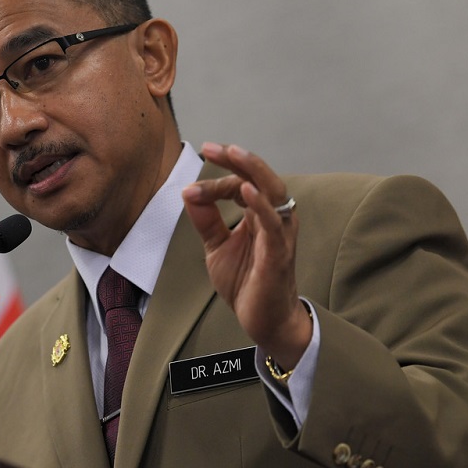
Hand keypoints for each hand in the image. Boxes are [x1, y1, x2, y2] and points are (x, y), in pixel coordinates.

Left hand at [182, 142, 310, 367]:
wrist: (263, 320)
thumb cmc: (247, 282)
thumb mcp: (217, 247)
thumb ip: (206, 220)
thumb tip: (188, 192)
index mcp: (260, 215)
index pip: (241, 184)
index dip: (218, 178)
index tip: (193, 179)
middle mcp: (274, 219)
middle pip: (262, 179)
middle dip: (238, 160)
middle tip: (212, 147)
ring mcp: (279, 235)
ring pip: (273, 194)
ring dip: (252, 172)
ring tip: (234, 154)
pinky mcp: (279, 255)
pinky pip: (273, 225)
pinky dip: (260, 205)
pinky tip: (246, 191)